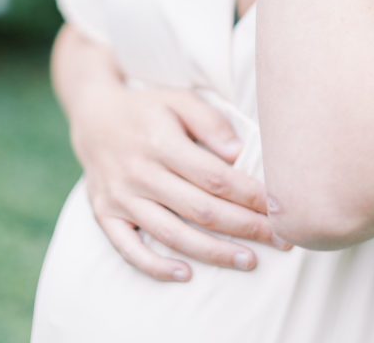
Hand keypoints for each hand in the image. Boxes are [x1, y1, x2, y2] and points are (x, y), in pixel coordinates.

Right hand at [71, 79, 289, 281]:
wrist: (93, 116)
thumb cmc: (148, 108)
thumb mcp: (179, 99)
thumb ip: (210, 122)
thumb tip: (238, 153)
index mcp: (161, 143)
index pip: (214, 177)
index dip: (249, 195)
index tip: (279, 207)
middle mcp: (140, 173)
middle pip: (200, 209)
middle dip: (245, 227)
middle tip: (280, 239)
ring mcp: (121, 197)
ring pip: (172, 234)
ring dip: (213, 252)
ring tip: (249, 261)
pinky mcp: (105, 214)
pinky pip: (128, 249)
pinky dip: (155, 266)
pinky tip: (186, 275)